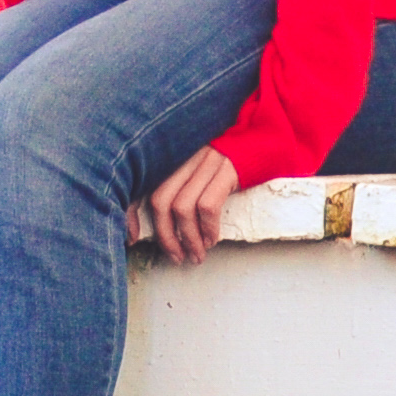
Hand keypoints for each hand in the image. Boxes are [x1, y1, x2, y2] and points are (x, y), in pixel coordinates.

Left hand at [128, 145, 239, 264]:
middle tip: (176, 257)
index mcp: (173, 156)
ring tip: (197, 254)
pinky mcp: (226, 168)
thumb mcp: (199, 168)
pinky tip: (212, 239)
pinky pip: (207, 206)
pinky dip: (208, 229)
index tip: (132, 239)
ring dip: (189, 239)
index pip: (140, 183)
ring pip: (181, 207)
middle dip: (165, 236)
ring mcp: (205, 159)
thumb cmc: (231, 162)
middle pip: (159, 201)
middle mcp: (185, 155)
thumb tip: (164, 225)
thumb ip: (179, 186)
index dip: (130, 214)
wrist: (266, 138)